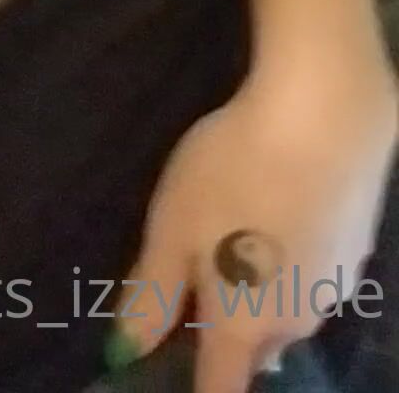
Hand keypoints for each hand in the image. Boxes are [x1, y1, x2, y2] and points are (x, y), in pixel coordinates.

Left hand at [114, 54, 397, 392]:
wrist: (325, 114)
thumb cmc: (235, 171)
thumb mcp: (173, 227)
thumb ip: (151, 293)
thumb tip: (126, 349)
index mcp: (243, 327)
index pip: (219, 390)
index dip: (191, 383)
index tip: (169, 358)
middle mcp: (294, 323)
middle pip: (253, 350)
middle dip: (223, 329)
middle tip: (193, 273)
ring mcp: (332, 288)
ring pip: (283, 308)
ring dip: (257, 290)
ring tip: (232, 229)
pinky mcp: (353, 250)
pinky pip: (309, 272)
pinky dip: (287, 257)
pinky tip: (274, 206)